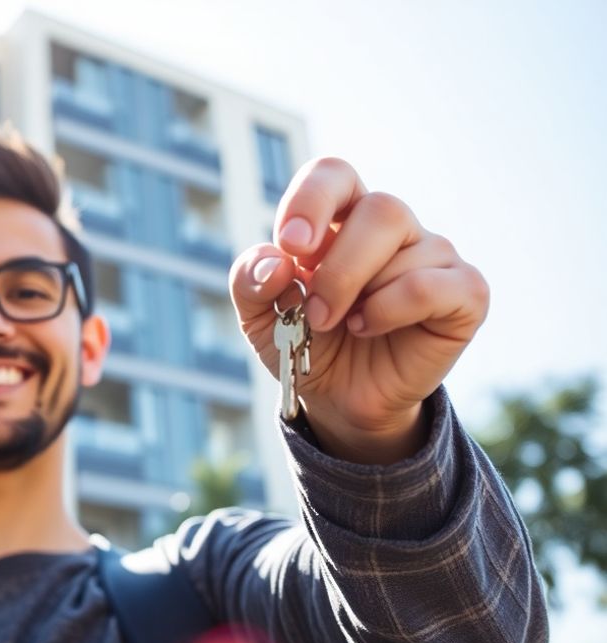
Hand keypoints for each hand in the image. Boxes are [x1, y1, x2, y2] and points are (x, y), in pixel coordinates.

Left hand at [229, 157, 488, 463]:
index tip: (291, 245)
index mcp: (341, 217)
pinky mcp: (464, 293)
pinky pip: (431, 286)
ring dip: (361, 297)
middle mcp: (392, 227)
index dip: (312, 200)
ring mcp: (433, 256)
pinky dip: (392, 310)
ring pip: (406, 249)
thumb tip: (275, 262)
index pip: (334, 173)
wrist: (338, 396)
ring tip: (344, 326)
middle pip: (382, 208)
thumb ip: (251, 282)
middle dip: (339, 269)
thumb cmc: (304, 341)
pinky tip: (374, 326)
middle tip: (316, 313)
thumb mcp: (259, 317)